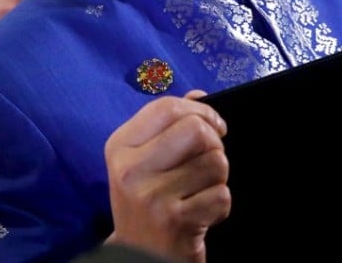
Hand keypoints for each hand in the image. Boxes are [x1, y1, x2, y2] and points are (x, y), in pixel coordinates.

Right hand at [105, 92, 229, 262]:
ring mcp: (151, 197)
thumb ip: (170, 124)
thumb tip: (198, 94)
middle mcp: (130, 170)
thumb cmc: (148, 202)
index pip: (167, 107)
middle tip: (206, 162)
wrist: (139, 255)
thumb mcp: (146, 161)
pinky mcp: (175, 221)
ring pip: (215, 161)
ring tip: (199, 191)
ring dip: (218, 177)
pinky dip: (220, 205)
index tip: (213, 125)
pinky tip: (201, 213)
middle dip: (213, 144)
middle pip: (196, 129)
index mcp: (120, 147)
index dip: (201, 110)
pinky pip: (221, 195)